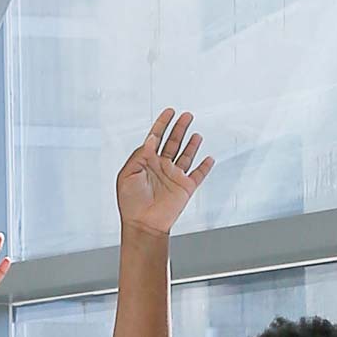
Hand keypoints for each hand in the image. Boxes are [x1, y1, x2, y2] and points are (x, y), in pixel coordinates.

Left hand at [116, 108, 214, 237]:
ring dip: (191, 143)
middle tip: (186, 116)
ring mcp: (174, 177)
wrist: (143, 224)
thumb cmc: (131, 203)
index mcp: (147, 162)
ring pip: (185, 155)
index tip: (169, 112)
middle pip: (173, 142)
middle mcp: (161, 167)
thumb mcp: (128, 174)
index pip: (156, 137)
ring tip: (196, 133)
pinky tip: (208, 158)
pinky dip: (205, 167)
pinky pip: (198, 174)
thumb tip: (150, 139)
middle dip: (179, 128)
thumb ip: (140, 155)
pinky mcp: (185, 188)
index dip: (162, 124)